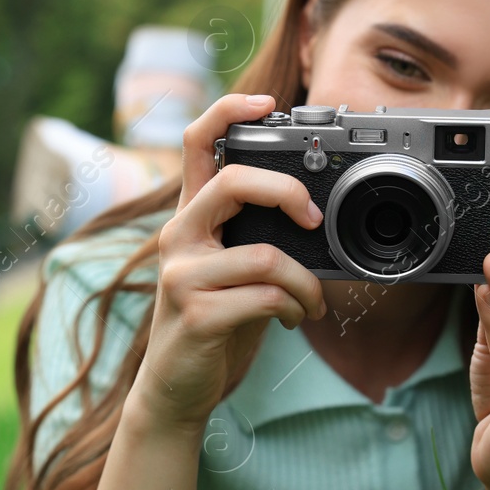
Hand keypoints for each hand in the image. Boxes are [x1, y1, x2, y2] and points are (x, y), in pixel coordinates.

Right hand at [130, 93, 326, 431]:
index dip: (229, 110)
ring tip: (311, 302)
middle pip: (232, 181)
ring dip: (305, 284)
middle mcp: (178, 237)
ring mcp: (183, 275)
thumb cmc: (213, 323)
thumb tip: (313, 212)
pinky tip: (291, 319)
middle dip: (287, 192)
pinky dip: (292, 308)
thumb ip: (254, 235)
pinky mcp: (196, 314)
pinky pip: (265, 297)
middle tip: (314, 219)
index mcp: (189, 218)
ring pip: (265, 255)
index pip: (196, 143)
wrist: (175, 387)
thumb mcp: (230, 269)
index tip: (268, 102)